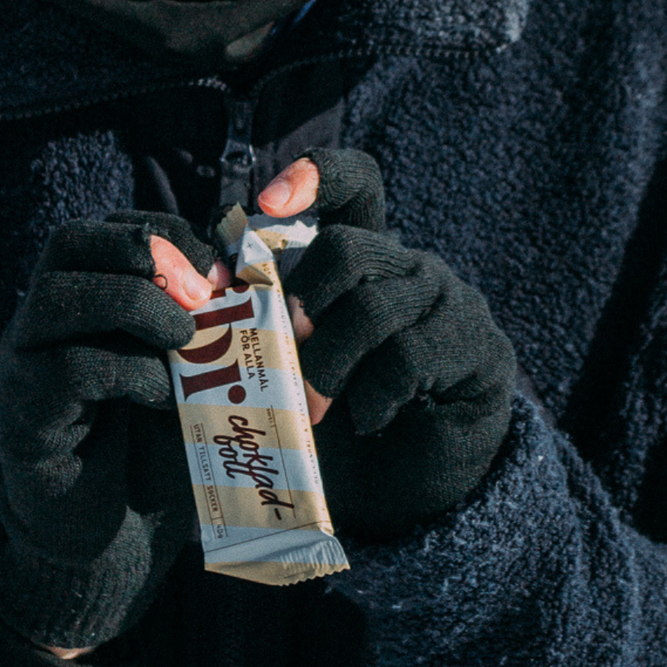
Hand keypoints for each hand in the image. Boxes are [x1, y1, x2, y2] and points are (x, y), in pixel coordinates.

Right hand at [0, 212, 221, 664]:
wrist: (119, 534)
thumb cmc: (162, 443)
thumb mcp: (198, 373)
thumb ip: (225, 329)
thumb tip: (290, 295)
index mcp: (85, 295)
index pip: (110, 227)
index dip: (167, 232)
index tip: (220, 266)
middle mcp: (43, 320)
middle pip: (70, 241)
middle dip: (145, 254)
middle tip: (203, 291)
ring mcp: (24, 365)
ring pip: (60, 296)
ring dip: (136, 306)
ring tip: (186, 341)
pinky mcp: (24, 417)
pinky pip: (67, 369)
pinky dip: (127, 372)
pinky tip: (162, 397)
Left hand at [258, 151, 515, 540]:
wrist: (406, 491)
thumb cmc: (333, 428)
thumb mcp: (282, 372)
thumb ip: (241, 328)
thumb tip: (186, 291)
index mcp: (364, 262)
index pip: (355, 184)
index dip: (318, 174)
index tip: (268, 202)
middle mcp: (409, 269)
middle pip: (347, 248)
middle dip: (301, 304)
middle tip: (282, 351)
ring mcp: (451, 304)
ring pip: (374, 307)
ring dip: (328, 366)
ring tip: (310, 411)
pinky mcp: (480, 349)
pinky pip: (412, 356)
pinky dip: (374, 397)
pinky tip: (368, 421)